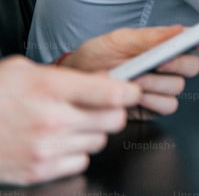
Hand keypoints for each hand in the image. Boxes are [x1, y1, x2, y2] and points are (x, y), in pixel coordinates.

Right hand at [0, 55, 138, 185]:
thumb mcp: (25, 70)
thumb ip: (67, 76)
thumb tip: (103, 80)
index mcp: (50, 88)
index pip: (112, 92)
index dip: (129, 90)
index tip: (131, 90)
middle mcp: (51, 119)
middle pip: (114, 120)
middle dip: (112, 111)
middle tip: (100, 106)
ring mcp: (46, 148)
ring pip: (99, 141)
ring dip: (92, 132)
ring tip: (70, 122)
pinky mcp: (39, 171)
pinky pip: (81, 161)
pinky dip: (75, 152)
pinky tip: (58, 141)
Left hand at [63, 26, 198, 119]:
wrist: (74, 83)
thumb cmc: (94, 57)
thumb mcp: (119, 40)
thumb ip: (150, 37)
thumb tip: (179, 30)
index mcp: (161, 47)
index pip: (192, 42)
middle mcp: (166, 67)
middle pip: (192, 67)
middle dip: (176, 65)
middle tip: (158, 63)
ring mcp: (160, 88)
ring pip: (179, 88)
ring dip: (158, 85)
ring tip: (136, 81)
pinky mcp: (152, 108)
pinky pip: (167, 106)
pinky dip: (153, 102)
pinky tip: (137, 97)